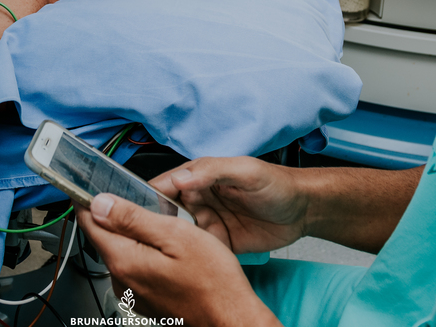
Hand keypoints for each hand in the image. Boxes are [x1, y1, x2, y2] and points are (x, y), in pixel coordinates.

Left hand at [75, 194, 280, 326]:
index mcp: (124, 259)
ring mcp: (133, 293)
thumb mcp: (175, 234)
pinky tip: (166, 249)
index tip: (90, 183)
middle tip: (137, 196)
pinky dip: (142, 252)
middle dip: (114, 214)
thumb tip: (100, 203)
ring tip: (159, 222)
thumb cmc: (212, 280)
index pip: (90, 221)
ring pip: (120, 251)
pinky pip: (134, 267)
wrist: (230, 318)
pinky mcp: (145, 299)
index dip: (88, 198)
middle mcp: (122, 280)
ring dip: (131, 234)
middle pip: (104, 236)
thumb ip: (133, 218)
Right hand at [151, 156, 307, 253]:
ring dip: (167, 244)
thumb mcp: (246, 171)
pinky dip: (188, 258)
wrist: (303, 211)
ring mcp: (207, 222)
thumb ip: (213, 171)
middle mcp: (198, 199)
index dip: (147, 196)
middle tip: (141, 239)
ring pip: (177, 234)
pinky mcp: (218, 243)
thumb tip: (181, 178)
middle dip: (152, 224)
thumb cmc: (277, 184)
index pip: (165, 184)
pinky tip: (181, 265)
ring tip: (157, 255)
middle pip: (164, 212)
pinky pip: (197, 252)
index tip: (131, 210)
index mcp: (200, 176)